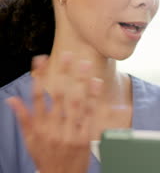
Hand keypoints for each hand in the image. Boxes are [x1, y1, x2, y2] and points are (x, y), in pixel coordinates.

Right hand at [6, 54, 102, 172]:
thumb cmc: (46, 157)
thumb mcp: (30, 140)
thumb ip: (23, 118)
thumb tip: (12, 100)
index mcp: (39, 127)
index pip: (37, 97)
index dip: (39, 77)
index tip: (40, 59)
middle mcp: (53, 128)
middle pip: (59, 96)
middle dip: (63, 74)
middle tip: (68, 55)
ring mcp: (70, 132)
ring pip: (76, 102)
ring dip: (80, 82)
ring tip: (84, 64)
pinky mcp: (85, 137)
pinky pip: (90, 114)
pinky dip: (93, 98)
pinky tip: (96, 83)